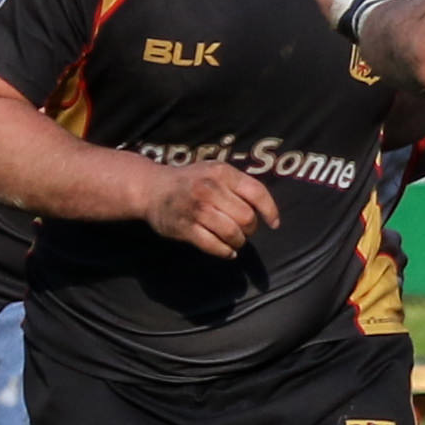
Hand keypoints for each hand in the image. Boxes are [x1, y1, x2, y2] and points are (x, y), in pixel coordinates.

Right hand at [147, 158, 281, 258]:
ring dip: (238, 241)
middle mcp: (209, 189)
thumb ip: (239, 184)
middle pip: (246, 217)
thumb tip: (266, 208)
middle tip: (246, 230)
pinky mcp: (184, 228)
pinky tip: (227, 251)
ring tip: (236, 240)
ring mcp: (196, 209)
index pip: (257, 192)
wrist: (151, 188)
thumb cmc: (192, 181)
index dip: (270, 211)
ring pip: (232, 233)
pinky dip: (225, 252)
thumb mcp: (216, 171)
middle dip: (251, 229)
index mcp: (222, 173)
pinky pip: (213, 245)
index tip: (274, 223)